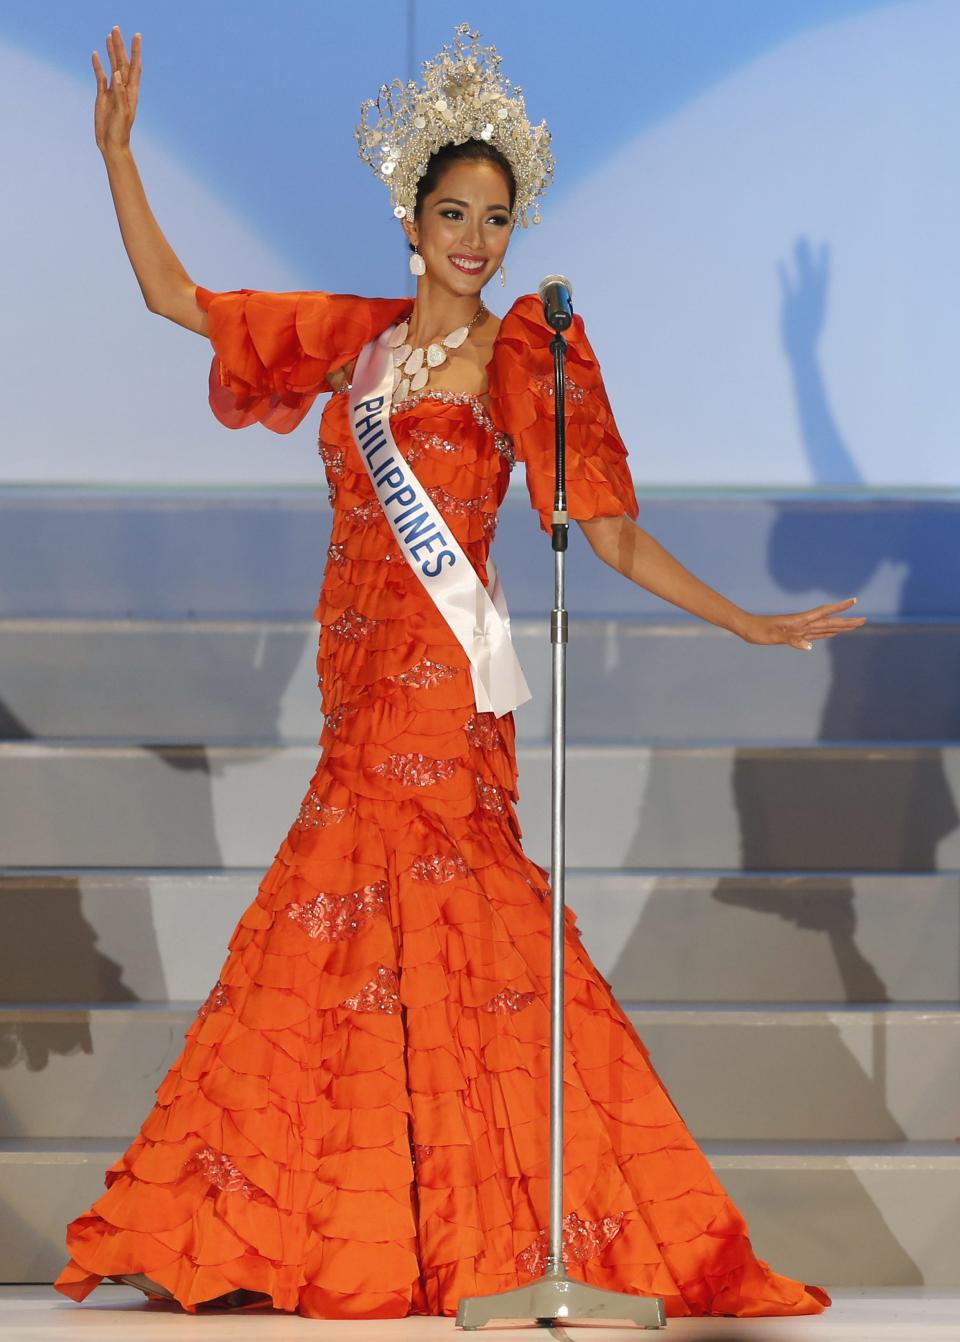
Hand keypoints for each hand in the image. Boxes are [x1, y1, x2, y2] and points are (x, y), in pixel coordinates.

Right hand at [93, 26, 140, 155]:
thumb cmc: (120, 131)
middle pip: (122, 62)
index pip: (134, 67)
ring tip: (109, 36)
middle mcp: (123, 88)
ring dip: (111, 51)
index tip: (137, 36)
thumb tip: (117, 73)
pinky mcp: (102, 95)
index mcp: (131, 92)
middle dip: (120, 45)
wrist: (111, 143)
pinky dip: (98, 65)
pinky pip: (100, 77)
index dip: (136, 51)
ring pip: (112, 66)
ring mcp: (113, 91)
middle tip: (117, 28)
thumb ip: (120, 93)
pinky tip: (95, 54)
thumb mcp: (122, 112)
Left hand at [738, 598, 865, 650]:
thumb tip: (809, 646)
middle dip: (847, 621)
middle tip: (865, 620)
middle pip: (830, 621)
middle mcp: (803, 623)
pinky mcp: (796, 634)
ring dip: (840, 626)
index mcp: (800, 621)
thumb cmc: (758, 631)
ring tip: (854, 625)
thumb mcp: (773, 636)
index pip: (824, 613)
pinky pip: (816, 634)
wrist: (747, 628)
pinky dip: (827, 633)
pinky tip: (833, 633)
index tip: (854, 601)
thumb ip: (791, 640)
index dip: (839, 608)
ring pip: (825, 627)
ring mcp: (801, 628)